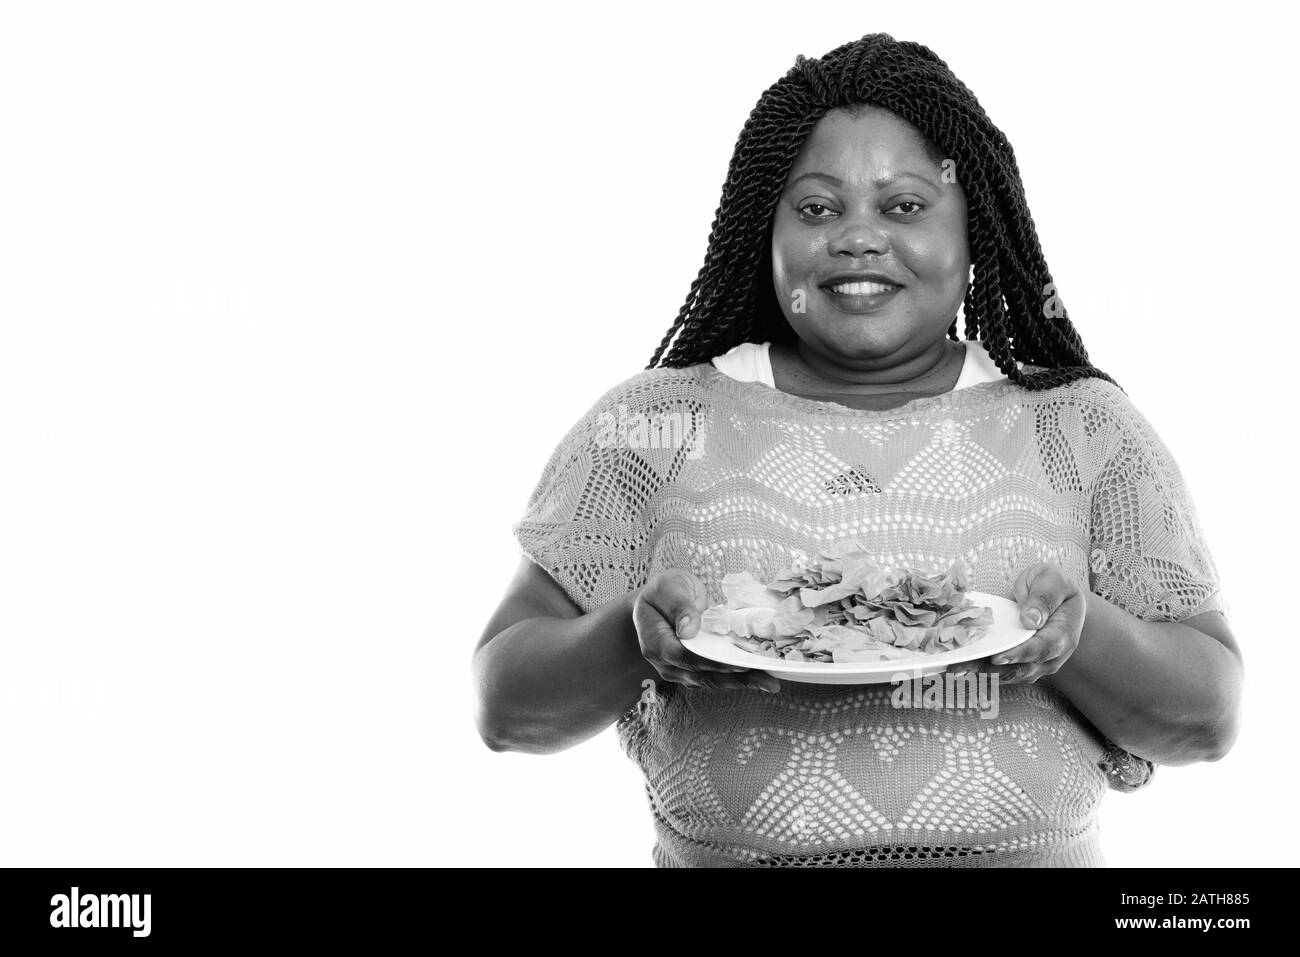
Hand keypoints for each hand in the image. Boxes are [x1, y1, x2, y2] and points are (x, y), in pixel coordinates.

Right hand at [633, 569, 780, 692]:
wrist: (658, 603)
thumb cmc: (662, 593)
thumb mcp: (667, 588)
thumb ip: (678, 606)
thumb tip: (688, 629)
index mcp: (654, 642)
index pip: (683, 658)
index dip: (711, 662)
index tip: (738, 662)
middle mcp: (666, 663)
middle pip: (702, 676)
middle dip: (736, 680)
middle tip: (768, 682)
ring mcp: (681, 670)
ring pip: (712, 681)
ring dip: (742, 683)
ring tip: (770, 683)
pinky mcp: (696, 669)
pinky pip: (718, 675)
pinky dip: (739, 676)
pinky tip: (761, 674)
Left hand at [947, 561, 1084, 684]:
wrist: (1056, 599)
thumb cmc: (1053, 587)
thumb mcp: (1052, 581)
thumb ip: (1044, 598)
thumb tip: (1032, 619)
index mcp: (1062, 636)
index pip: (1041, 650)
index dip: (1019, 655)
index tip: (997, 658)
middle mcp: (1049, 657)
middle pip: (1019, 669)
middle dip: (989, 672)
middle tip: (961, 669)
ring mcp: (1033, 665)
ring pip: (1006, 675)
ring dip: (978, 675)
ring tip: (953, 671)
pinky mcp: (1016, 665)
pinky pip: (997, 672)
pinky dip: (977, 672)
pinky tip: (957, 668)